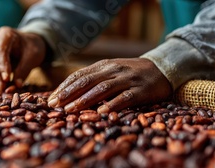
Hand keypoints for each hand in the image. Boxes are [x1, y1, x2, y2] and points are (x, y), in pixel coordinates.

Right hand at [0, 27, 45, 90]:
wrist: (28, 45)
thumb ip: (24, 70)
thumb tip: (16, 86)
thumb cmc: (31, 48)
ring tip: (3, 89)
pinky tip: (1, 87)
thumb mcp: (33, 57)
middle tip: (1, 87)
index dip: (1, 66)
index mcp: (6, 35)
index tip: (6, 80)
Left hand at [48, 58, 171, 112]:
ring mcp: (127, 79)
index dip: (64, 87)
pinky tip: (101, 112)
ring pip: (102, 89)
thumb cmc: (130, 74)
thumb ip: (93, 79)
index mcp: (103, 65)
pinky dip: (112, 105)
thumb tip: (67, 94)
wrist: (163, 68)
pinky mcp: (141, 90)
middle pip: (87, 81)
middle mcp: (113, 70)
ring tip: (71, 110)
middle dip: (69, 94)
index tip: (51, 100)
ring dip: (85, 100)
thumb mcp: (110, 71)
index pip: (79, 75)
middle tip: (55, 105)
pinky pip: (125, 98)